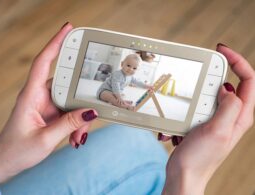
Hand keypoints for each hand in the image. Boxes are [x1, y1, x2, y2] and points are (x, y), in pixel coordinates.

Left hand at [0, 23, 97, 187]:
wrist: (4, 163)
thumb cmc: (15, 150)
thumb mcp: (45, 139)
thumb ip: (68, 125)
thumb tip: (90, 112)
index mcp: (30, 96)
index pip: (43, 62)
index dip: (55, 43)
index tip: (68, 29)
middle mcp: (38, 96)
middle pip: (66, 84)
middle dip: (81, 100)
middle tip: (89, 114)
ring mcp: (45, 105)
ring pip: (71, 100)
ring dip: (79, 118)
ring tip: (78, 137)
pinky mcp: (50, 114)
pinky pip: (69, 112)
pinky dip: (76, 124)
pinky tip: (75, 138)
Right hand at [162, 44, 254, 193]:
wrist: (184, 174)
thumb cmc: (201, 158)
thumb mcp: (218, 130)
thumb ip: (229, 107)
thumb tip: (228, 88)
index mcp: (240, 116)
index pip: (249, 80)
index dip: (238, 61)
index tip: (222, 51)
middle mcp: (230, 116)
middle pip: (226, 84)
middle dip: (207, 82)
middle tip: (195, 82)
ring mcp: (215, 120)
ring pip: (206, 96)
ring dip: (189, 101)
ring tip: (182, 117)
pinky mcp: (200, 124)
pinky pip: (192, 109)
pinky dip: (181, 114)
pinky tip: (175, 128)